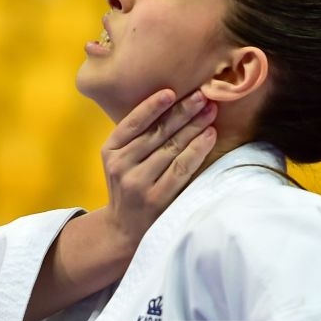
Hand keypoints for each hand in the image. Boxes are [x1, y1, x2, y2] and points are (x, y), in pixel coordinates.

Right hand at [100, 88, 217, 238]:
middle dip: (182, 112)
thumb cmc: (129, 186)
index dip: (151, 106)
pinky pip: (181, 169)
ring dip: (194, 127)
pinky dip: (197, 150)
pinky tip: (209, 136)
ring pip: (171, 148)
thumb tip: (171, 103)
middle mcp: (121, 166)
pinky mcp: (156, 199)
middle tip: (202, 96)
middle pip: (156, 133)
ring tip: (210, 111)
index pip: (132, 123)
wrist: (124, 228)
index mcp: (110, 151)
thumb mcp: (121, 161)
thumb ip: (137, 138)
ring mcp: (138, 184)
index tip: (171, 92)